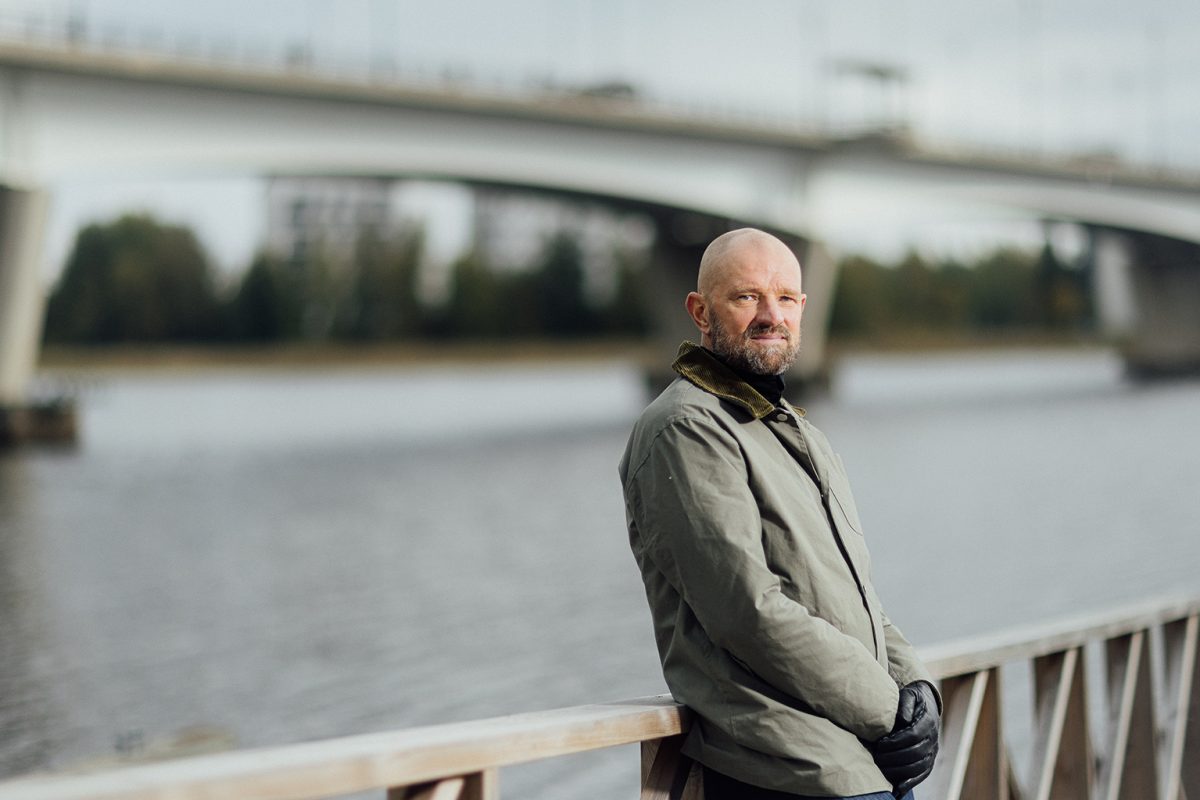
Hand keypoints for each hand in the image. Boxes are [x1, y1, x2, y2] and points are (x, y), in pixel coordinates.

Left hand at [872, 681, 939, 796]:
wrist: (926, 704)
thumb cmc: (912, 699)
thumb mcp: (909, 694)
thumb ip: (905, 704)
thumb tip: (903, 719)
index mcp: (928, 722)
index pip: (914, 735)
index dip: (896, 742)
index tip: (880, 744)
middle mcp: (933, 739)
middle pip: (915, 753)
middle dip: (894, 758)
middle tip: (876, 758)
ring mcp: (932, 752)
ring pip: (919, 767)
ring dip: (899, 771)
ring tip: (881, 770)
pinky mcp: (929, 761)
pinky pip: (922, 775)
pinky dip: (910, 783)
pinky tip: (897, 789)